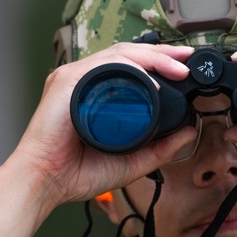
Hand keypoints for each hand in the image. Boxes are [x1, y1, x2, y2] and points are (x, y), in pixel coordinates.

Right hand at [0, 43, 197, 236]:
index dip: (160, 62)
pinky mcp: (67, 83)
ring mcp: (75, 79)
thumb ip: (161, 149)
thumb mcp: (132, 161)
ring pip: (118, 55)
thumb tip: (190, 133)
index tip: (184, 66)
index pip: (132, 67)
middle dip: (162, 52)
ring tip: (176, 66)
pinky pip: (101, 67)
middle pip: (128, 54)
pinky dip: (128, 68)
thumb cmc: (77, 172)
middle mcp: (86, 82)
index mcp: (97, 94)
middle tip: (187, 57)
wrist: (47, 183)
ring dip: (151, 57)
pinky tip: (149, 78)